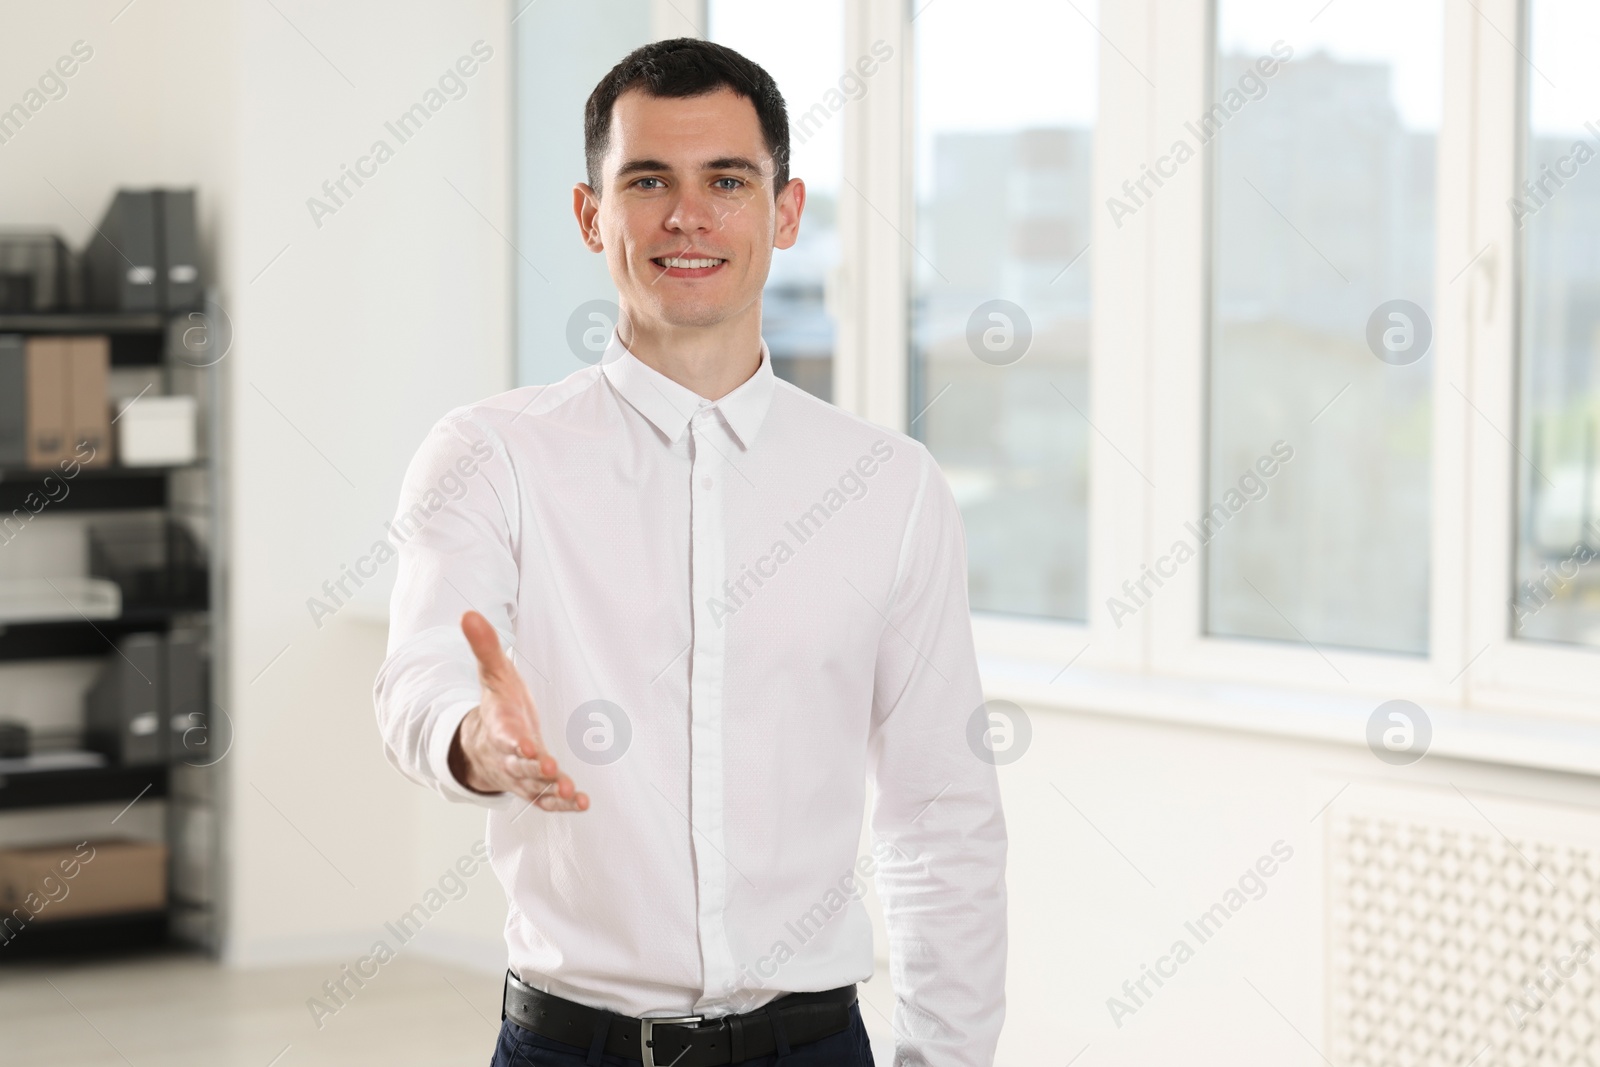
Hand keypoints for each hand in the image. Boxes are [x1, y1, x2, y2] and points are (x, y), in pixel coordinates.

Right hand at [448, 610, 588, 811]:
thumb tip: (468, 613)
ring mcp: (519, 776)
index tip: (526, 745)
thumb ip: (484, 647)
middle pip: (520, 766)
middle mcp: (507, 756)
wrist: (483, 743)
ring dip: (552, 791)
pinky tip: (583, 803)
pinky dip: (562, 804)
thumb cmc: (497, 705)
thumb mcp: (492, 674)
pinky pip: (545, 801)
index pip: (505, 736)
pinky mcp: (532, 788)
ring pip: (534, 788)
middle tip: (553, 770)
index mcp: (499, 728)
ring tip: (573, 792)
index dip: (514, 741)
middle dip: (535, 769)